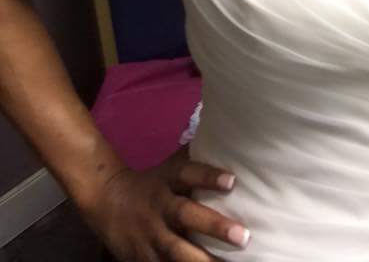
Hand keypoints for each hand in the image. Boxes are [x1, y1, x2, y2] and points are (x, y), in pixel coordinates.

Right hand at [81, 145, 250, 260]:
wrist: (106, 200)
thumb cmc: (152, 182)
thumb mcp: (171, 168)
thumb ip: (197, 160)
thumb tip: (228, 138)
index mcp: (168, 180)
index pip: (189, 174)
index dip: (209, 177)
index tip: (232, 181)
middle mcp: (160, 207)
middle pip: (186, 214)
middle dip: (213, 226)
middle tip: (243, 236)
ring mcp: (150, 235)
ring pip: (176, 250)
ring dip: (200, 260)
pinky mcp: (142, 258)